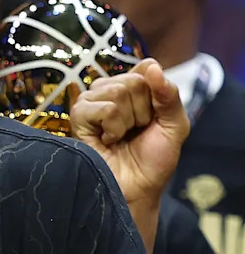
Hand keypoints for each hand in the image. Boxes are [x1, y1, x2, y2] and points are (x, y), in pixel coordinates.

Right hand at [69, 58, 189, 204]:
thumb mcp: (174, 126)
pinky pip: (105, 108)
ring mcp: (92, 101)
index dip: (156, 95)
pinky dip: (113, 128)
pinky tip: (106, 140)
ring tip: (120, 137)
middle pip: (134, 81)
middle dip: (143, 112)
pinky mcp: (78, 115)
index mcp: (132, 89)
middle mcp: (109, 90)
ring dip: (127, 122)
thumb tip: (152, 64)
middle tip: (135, 132)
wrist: (136, 189)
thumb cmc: (153, 160)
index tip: (155, 119)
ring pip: (118, 92)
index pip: (147, 69)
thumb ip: (169, 95)